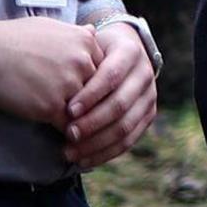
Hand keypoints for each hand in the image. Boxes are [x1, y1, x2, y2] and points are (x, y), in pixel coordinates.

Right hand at [0, 12, 101, 129]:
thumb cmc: (12, 38)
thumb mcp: (49, 26)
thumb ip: (75, 34)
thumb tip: (92, 31)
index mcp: (85, 41)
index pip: (105, 71)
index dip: (96, 87)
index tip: (88, 98)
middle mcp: (82, 61)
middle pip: (100, 93)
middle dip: (93, 107)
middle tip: (93, 123)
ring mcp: (68, 84)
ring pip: (87, 112)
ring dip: (83, 124)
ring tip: (82, 137)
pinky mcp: (51, 106)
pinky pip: (70, 127)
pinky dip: (69, 135)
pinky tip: (66, 141)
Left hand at [65, 20, 159, 167]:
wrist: (121, 50)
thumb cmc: (93, 49)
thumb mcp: (87, 45)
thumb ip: (77, 59)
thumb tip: (56, 82)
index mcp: (130, 52)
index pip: (111, 76)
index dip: (90, 95)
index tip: (68, 110)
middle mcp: (145, 74)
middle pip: (120, 105)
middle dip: (92, 123)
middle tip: (68, 134)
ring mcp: (150, 97)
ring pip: (125, 127)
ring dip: (96, 143)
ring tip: (70, 152)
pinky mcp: (148, 116)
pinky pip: (128, 141)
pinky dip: (104, 153)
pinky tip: (83, 161)